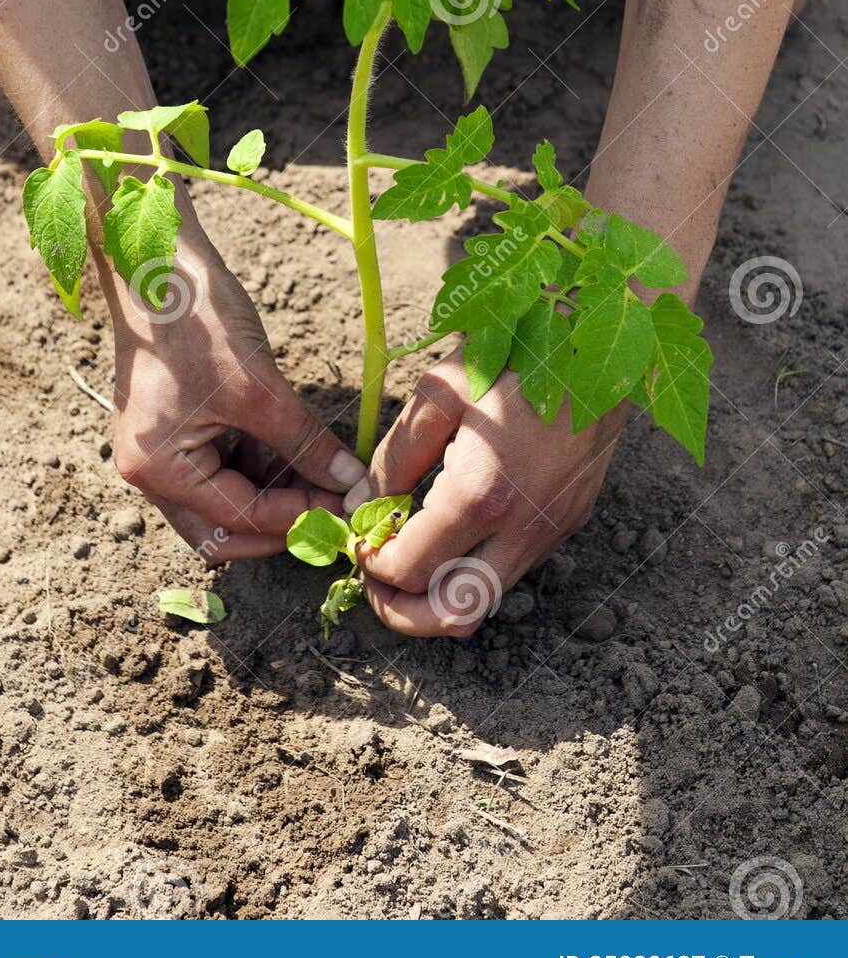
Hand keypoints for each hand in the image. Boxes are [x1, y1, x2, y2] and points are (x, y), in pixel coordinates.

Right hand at [106, 235, 364, 560]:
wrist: (160, 259)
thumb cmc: (199, 321)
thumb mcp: (261, 389)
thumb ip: (305, 444)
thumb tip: (350, 483)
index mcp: (159, 469)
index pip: (237, 519)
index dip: (297, 518)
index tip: (346, 508)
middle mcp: (150, 470)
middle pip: (221, 526)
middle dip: (279, 520)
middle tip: (333, 506)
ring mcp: (159, 447)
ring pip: (223, 496)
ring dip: (273, 491)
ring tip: (325, 472)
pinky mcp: (173, 425)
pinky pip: (219, 463)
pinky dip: (258, 463)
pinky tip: (298, 450)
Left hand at [350, 355, 626, 636]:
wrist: (599, 342)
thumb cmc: (515, 354)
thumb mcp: (440, 392)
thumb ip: (397, 454)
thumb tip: (363, 503)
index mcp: (482, 493)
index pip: (411, 568)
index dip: (372, 564)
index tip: (358, 537)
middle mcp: (522, 527)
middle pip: (452, 615)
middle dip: (402, 610)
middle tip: (376, 578)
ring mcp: (551, 531)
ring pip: (486, 600)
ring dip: (438, 593)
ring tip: (407, 556)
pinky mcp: (568, 523)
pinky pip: (511, 567)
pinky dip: (472, 567)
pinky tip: (450, 529)